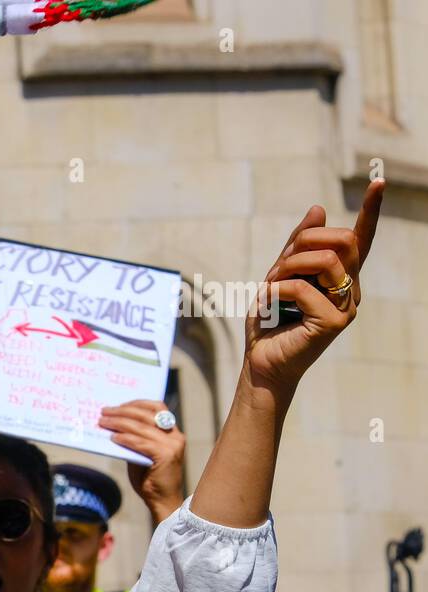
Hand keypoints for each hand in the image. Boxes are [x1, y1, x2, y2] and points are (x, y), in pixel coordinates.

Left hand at [98, 400, 185, 522]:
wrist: (162, 500)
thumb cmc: (149, 478)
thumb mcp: (141, 452)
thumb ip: (134, 437)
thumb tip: (113, 423)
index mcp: (172, 431)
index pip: (157, 407)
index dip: (136, 403)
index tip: (117, 405)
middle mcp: (175, 435)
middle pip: (146, 415)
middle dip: (123, 411)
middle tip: (104, 412)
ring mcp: (172, 445)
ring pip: (142, 427)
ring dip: (119, 422)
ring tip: (103, 422)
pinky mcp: (165, 456)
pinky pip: (141, 443)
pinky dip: (125, 438)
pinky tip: (113, 438)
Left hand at [246, 179, 383, 395]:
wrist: (261, 362)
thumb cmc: (269, 321)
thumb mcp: (278, 277)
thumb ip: (296, 247)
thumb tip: (318, 209)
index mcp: (341, 277)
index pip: (360, 239)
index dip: (371, 210)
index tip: (378, 180)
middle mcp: (351, 290)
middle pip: (342, 241)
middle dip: (304, 242)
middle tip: (277, 268)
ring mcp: (347, 307)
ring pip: (325, 260)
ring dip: (287, 267)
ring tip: (270, 288)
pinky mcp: (335, 322)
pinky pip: (301, 288)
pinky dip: (275, 291)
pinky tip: (266, 305)